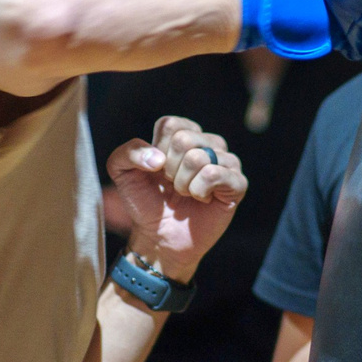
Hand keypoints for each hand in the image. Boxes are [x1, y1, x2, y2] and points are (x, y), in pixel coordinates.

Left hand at [108, 116, 246, 283]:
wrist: (159, 236)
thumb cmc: (145, 202)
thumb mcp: (124, 174)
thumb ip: (127, 153)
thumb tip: (157, 158)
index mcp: (183, 134)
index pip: (170, 124)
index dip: (157, 151)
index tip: (157, 169)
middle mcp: (207, 143)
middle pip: (184, 139)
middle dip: (170, 169)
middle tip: (172, 185)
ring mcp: (226, 162)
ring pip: (199, 157)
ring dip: (183, 183)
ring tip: (186, 193)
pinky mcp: (237, 183)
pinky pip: (214, 174)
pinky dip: (199, 191)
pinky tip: (201, 198)